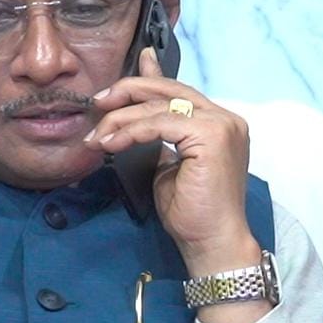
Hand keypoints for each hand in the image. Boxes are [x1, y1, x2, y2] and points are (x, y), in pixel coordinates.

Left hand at [85, 48, 259, 275]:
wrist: (211, 243)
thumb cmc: (191, 211)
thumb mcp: (166, 163)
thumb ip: (156, 134)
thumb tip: (137, 117)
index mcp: (217, 122)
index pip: (175, 91)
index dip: (145, 79)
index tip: (115, 84)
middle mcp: (224, 117)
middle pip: (168, 89)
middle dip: (128, 91)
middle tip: (99, 101)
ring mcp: (221, 125)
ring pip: (158, 106)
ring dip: (121, 118)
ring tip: (97, 136)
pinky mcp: (212, 136)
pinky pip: (159, 124)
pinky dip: (131, 132)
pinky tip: (111, 143)